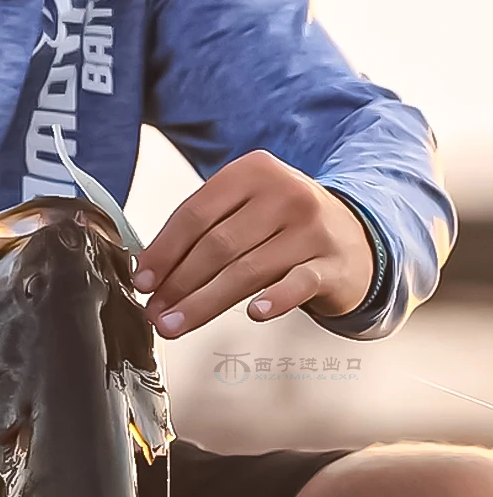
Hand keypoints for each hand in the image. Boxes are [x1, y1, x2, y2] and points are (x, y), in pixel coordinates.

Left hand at [133, 150, 373, 337]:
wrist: (354, 238)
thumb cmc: (283, 228)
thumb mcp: (246, 211)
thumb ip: (203, 230)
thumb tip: (150, 271)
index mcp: (252, 172)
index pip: (195, 214)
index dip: (163, 251)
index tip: (142, 282)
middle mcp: (284, 194)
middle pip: (216, 245)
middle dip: (178, 284)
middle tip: (154, 313)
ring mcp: (311, 228)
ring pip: (246, 270)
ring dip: (203, 303)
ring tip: (175, 325)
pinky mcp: (331, 263)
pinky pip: (297, 283)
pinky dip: (275, 299)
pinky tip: (253, 314)